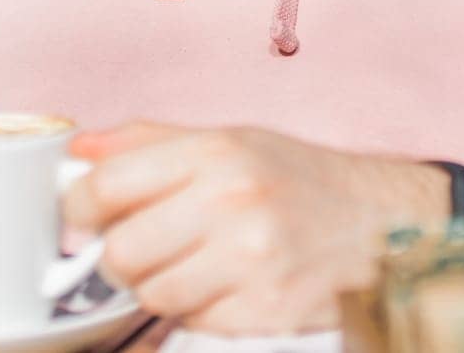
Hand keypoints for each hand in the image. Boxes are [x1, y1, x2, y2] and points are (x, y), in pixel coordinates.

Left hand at [63, 124, 450, 334]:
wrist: (385, 221)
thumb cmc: (298, 178)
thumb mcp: (229, 140)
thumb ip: (148, 141)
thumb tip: (78, 150)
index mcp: (215, 153)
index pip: (107, 185)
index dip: (78, 209)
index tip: (81, 218)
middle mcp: (233, 203)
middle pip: (122, 252)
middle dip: (115, 259)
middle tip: (131, 252)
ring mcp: (253, 262)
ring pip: (155, 296)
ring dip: (157, 288)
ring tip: (184, 267)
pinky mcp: (269, 312)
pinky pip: (196, 324)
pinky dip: (198, 312)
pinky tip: (222, 287)